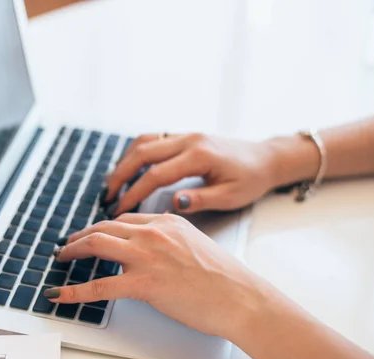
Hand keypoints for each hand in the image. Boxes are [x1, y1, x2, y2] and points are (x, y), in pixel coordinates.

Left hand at [47, 213, 268, 339]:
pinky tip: (59, 293)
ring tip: (60, 259)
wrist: (240, 296)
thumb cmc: (225, 277)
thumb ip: (172, 240)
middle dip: (80, 236)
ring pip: (96, 244)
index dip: (102, 227)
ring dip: (72, 251)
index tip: (92, 234)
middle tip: (68, 245)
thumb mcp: (196, 244)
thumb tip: (154, 251)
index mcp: (167, 221)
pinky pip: (98, 286)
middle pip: (104, 227)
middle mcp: (154, 232)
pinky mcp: (143, 283)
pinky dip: (73, 290)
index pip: (125, 219)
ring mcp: (147, 256)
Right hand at [104, 133, 279, 215]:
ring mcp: (186, 135)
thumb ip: (201, 199)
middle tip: (107, 198)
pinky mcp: (185, 136)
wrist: (266, 158)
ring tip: (112, 184)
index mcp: (199, 156)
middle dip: (120, 175)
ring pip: (144, 142)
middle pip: (142, 153)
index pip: (155, 174)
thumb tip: (172, 203)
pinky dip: (135, 153)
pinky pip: (153, 140)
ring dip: (124, 162)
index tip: (118, 209)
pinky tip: (128, 168)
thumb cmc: (251, 181)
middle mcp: (188, 140)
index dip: (133, 193)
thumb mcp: (230, 197)